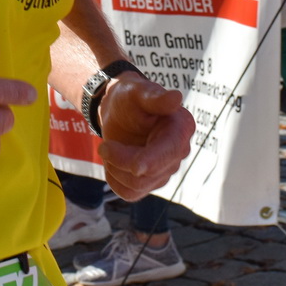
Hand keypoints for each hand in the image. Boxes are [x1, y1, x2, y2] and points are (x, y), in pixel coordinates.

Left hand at [96, 73, 194, 201]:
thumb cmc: (129, 98)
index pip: (170, 152)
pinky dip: (114, 180)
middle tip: (104, 145)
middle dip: (120, 160)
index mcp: (181, 128)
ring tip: (110, 148)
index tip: (136, 167)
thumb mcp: (137, 92)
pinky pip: (129, 194)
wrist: (118, 112)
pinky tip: (112, 162)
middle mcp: (178, 152)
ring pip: (137, 186)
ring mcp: (166, 169)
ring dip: (115, 168)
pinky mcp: (151, 182)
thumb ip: (155, 97)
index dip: (153, 161)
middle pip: (149, 173)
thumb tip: (176, 98)